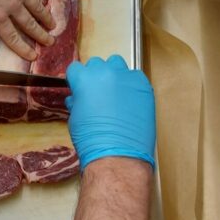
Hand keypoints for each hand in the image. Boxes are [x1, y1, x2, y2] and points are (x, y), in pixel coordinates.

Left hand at [0, 0, 55, 61]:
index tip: (32, 56)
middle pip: (29, 24)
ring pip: (37, 8)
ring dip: (45, 18)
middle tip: (50, 42)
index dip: (22, 47)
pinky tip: (43, 3)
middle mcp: (12, 5)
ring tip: (53, 26)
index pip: (11, 35)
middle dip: (40, 35)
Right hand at [65, 55, 155, 170]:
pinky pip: (135, 78)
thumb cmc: (92, 140)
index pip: (76, 68)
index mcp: (85, 78)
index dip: (77, 80)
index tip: (81, 90)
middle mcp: (106, 72)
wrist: (118, 155)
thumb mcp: (76, 118)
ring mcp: (127, 78)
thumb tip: (78, 98)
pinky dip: (131, 86)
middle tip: (99, 94)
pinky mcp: (144, 86)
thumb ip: (77, 101)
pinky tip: (130, 102)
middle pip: (97, 64)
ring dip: (114, 75)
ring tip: (116, 95)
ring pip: (118, 65)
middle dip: (96, 76)